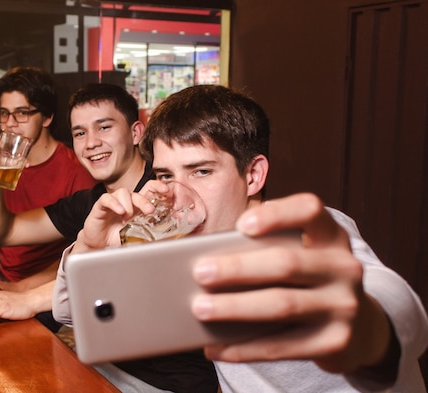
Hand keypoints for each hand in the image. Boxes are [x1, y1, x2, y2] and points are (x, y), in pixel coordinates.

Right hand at [73, 182, 162, 252]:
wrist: (98, 245)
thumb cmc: (117, 238)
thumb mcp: (137, 236)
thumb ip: (150, 233)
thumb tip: (168, 236)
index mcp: (137, 206)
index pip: (148, 190)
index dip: (157, 187)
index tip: (166, 191)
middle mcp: (126, 202)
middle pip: (137, 192)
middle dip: (145, 200)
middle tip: (150, 211)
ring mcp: (113, 202)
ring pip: (123, 192)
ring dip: (128, 205)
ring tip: (126, 219)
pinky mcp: (100, 205)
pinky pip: (107, 198)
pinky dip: (114, 204)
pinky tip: (119, 212)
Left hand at [190, 193, 391, 373]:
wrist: (358, 328)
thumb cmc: (307, 281)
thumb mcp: (300, 255)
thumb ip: (265, 251)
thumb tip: (206, 264)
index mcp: (330, 235)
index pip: (309, 210)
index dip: (276, 215)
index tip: (241, 225)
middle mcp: (344, 267)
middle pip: (286, 263)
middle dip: (237, 268)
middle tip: (199, 273)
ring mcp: (344, 306)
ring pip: (282, 305)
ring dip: (234, 308)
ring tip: (200, 309)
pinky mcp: (336, 342)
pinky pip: (282, 346)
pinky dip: (244, 348)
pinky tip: (216, 348)